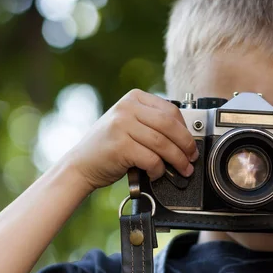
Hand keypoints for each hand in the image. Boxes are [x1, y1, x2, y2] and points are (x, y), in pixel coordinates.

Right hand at [64, 89, 198, 192]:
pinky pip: (151, 159)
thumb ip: (153, 124)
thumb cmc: (109, 147)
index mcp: (134, 98)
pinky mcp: (120, 146)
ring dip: (178, 160)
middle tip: (192, 158)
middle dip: (186, 145)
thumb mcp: (130, 124)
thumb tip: (186, 138)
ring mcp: (122, 125)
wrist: (80, 165)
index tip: (191, 143)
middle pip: (170, 126)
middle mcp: (127, 108)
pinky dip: (159, 169)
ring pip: (163, 143)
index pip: (171, 110)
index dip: (185, 129)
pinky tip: (157, 173)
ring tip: (182, 170)